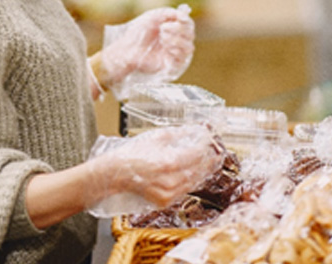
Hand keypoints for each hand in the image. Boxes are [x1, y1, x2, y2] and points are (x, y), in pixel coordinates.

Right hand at [85, 125, 223, 216]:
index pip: (196, 154)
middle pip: (199, 169)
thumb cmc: (132, 155)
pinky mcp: (165, 202)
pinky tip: (195, 173)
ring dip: (203, 170)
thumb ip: (176, 134)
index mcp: (169, 163)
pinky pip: (184, 191)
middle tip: (216, 150)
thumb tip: (192, 129)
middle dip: (209, 159)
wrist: (115, 175)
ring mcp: (168, 194)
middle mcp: (171, 181)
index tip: (211, 138)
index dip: (206, 145)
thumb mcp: (155, 138)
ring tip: (209, 160)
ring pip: (194, 182)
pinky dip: (191, 181)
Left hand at [98, 5, 194, 99]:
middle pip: (191, 35)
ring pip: (189, 47)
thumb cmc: (138, 32)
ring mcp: (174, 53)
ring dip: (177, 40)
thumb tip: (184, 13)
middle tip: (162, 29)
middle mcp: (177, 41)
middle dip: (178, 30)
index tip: (179, 18)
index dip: (186, 21)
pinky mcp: (171, 65)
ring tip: (162, 38)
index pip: (188, 25)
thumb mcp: (153, 17)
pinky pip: (182, 60)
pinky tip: (166, 48)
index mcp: (174, 29)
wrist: (126, 49)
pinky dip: (176, 52)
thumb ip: (169, 13)